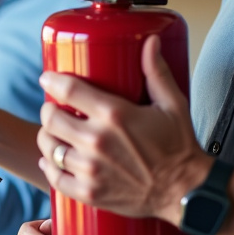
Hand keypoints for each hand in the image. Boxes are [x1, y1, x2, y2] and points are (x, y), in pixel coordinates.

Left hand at [36, 35, 209, 222]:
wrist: (185, 192)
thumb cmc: (179, 147)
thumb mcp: (172, 104)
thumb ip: (156, 71)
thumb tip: (150, 41)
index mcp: (114, 115)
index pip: (68, 90)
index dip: (51, 81)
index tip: (48, 79)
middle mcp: (97, 141)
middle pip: (50, 119)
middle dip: (48, 110)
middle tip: (53, 108)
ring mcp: (91, 170)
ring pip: (49, 147)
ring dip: (48, 137)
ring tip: (54, 133)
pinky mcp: (90, 193)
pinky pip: (55, 177)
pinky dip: (50, 167)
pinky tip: (53, 160)